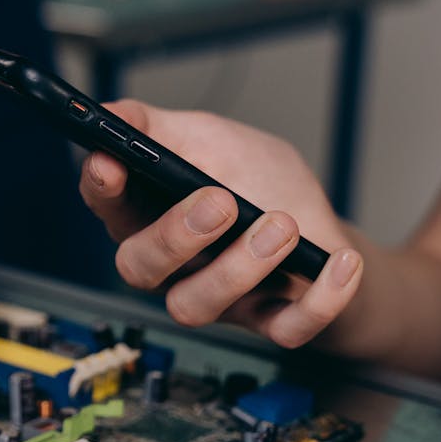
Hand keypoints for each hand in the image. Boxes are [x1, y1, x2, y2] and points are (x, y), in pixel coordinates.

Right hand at [82, 100, 363, 347]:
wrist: (322, 232)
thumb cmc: (261, 184)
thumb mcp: (212, 138)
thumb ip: (160, 127)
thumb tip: (112, 112)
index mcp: (150, 215)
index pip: (108, 205)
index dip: (101, 189)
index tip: (112, 165)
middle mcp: (174, 265)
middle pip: (139, 269)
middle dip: (173, 237)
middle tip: (219, 202)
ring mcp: (219, 298)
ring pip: (196, 306)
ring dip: (240, 266)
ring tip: (281, 225)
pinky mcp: (270, 321)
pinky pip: (285, 329)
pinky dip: (318, 299)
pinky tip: (339, 264)